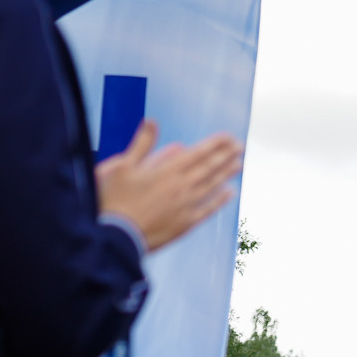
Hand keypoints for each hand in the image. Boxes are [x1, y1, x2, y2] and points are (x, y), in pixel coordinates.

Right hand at [95, 121, 243, 250]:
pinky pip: (208, 209)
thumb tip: (151, 121)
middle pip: (209, 168)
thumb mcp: (123, 166)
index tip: (228, 137)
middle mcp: (181, 187)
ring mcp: (186, 206)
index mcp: (167, 171)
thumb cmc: (116, 200)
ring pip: (212, 186)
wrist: (118, 234)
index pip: (198, 153)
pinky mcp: (186, 223)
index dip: (215, 144)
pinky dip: (221, 200)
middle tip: (240, 146)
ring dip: (227, 174)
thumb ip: (142, 144)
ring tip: (239, 163)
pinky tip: (230, 193)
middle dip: (226, 155)